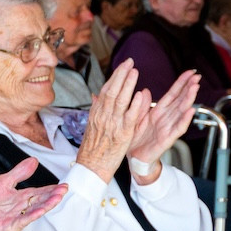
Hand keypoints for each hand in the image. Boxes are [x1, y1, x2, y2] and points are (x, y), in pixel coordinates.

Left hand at [0, 158, 68, 230]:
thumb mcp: (4, 181)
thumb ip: (20, 173)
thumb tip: (34, 160)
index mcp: (22, 197)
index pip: (40, 192)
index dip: (52, 189)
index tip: (64, 185)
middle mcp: (22, 208)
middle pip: (40, 201)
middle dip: (53, 196)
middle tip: (64, 190)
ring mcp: (16, 217)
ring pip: (34, 211)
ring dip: (46, 205)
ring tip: (57, 199)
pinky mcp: (8, 225)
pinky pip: (21, 220)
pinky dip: (31, 216)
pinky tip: (39, 212)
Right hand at [75, 63, 151, 183]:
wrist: (90, 167)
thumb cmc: (91, 150)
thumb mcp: (90, 127)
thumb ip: (96, 110)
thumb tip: (96, 96)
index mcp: (96, 114)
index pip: (105, 91)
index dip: (114, 77)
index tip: (122, 67)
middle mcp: (103, 117)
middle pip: (111, 91)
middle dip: (121, 75)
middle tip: (129, 62)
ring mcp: (112, 125)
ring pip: (120, 101)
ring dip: (128, 85)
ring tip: (135, 72)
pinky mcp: (122, 134)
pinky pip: (129, 117)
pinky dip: (134, 105)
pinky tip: (140, 95)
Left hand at [127, 71, 200, 179]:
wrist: (134, 158)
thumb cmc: (137, 139)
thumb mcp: (136, 118)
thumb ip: (142, 105)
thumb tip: (144, 90)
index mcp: (158, 112)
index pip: (172, 94)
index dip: (181, 83)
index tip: (190, 72)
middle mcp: (166, 119)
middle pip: (180, 100)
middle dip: (189, 88)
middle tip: (197, 77)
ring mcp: (168, 128)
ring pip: (181, 112)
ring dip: (189, 100)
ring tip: (195, 88)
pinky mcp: (167, 139)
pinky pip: (178, 128)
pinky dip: (185, 120)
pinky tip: (191, 111)